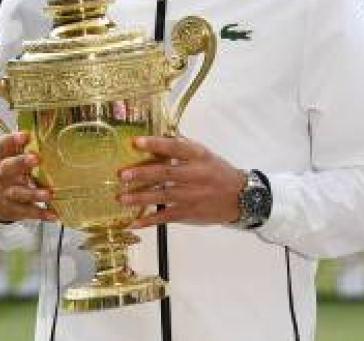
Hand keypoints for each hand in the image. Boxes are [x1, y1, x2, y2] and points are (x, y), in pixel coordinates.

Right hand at [0, 132, 56, 223]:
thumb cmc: (10, 173)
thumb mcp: (11, 158)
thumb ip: (24, 145)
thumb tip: (48, 121)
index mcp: (3, 159)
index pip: (2, 146)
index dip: (12, 139)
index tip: (25, 134)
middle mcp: (3, 176)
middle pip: (7, 168)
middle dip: (21, 163)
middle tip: (36, 158)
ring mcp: (7, 193)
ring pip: (18, 193)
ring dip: (34, 193)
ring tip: (49, 194)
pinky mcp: (14, 209)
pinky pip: (27, 212)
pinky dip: (41, 214)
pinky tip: (54, 215)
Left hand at [119, 136, 246, 228]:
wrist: (241, 197)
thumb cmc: (219, 173)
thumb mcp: (205, 156)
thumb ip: (183, 149)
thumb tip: (156, 141)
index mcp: (200, 156)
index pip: (176, 147)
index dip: (156, 144)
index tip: (136, 142)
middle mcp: (196, 175)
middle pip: (166, 173)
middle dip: (143, 173)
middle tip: (123, 174)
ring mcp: (193, 196)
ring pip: (163, 196)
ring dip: (140, 197)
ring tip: (121, 197)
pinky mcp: (191, 213)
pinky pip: (166, 216)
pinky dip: (149, 220)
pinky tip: (133, 222)